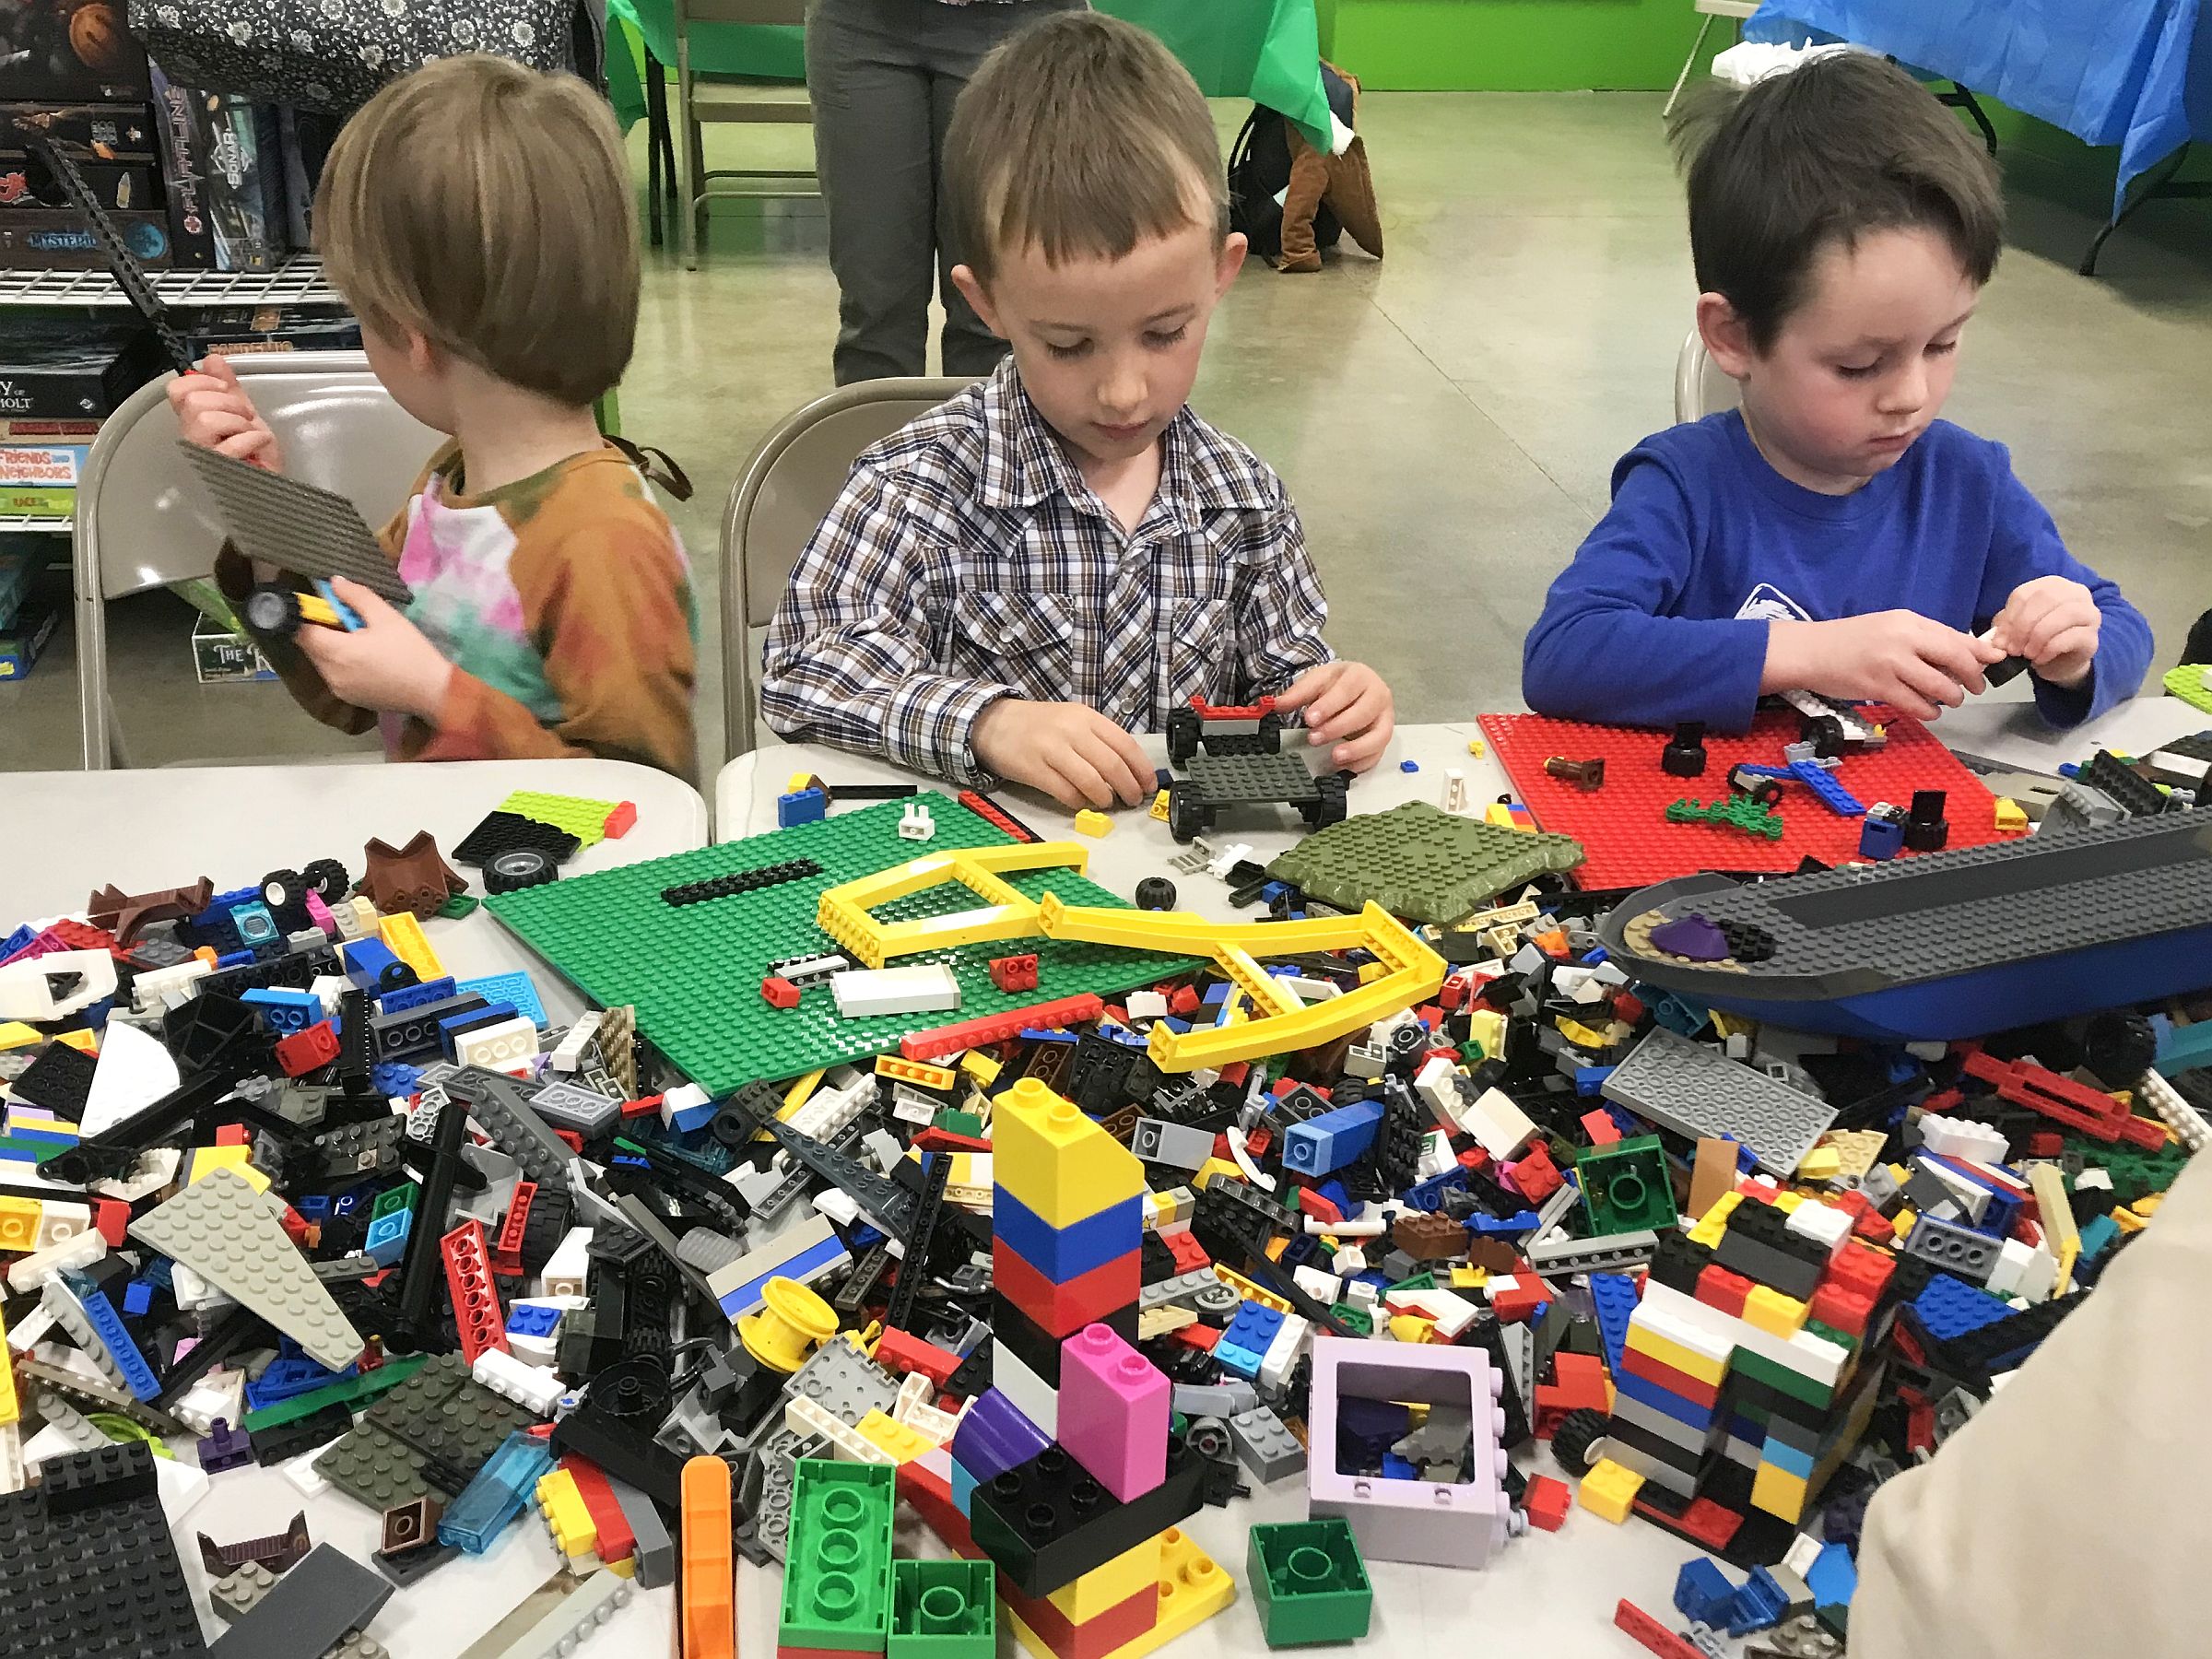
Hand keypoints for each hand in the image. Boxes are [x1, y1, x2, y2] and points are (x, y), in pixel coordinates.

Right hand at [168, 353, 281, 470]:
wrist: (272, 488)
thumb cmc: (256, 457)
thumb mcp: (245, 415)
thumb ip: (229, 388)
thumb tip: (213, 359)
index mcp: (194, 421)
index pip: (176, 390)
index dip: (201, 381)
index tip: (224, 388)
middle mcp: (192, 438)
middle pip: (192, 402)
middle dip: (228, 402)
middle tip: (245, 417)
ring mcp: (202, 457)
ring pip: (205, 419)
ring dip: (239, 422)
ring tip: (251, 433)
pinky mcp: (219, 473)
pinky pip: (231, 445)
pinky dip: (254, 438)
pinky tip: (260, 444)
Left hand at [294, 578, 452, 719]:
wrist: (433, 692)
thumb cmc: (411, 652)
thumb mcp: (387, 617)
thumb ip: (356, 596)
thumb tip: (334, 582)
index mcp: (336, 651)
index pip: (302, 631)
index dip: (310, 616)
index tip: (329, 609)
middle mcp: (330, 673)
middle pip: (310, 647)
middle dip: (322, 632)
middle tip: (350, 623)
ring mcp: (338, 689)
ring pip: (322, 662)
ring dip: (331, 648)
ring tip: (360, 642)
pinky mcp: (349, 699)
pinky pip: (334, 675)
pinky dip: (341, 665)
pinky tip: (366, 662)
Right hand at [971, 699, 1153, 811]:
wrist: (992, 723)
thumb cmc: (1038, 725)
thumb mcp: (1072, 720)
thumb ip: (1098, 740)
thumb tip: (1128, 770)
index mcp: (1086, 717)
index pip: (1126, 744)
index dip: (1142, 769)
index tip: (1149, 785)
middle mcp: (1072, 730)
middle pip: (1112, 765)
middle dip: (1129, 788)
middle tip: (1132, 800)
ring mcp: (1052, 749)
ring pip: (1092, 781)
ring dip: (1105, 799)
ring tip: (1107, 803)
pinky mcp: (1034, 769)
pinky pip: (1066, 793)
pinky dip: (1079, 803)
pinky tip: (1081, 803)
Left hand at [1275, 660, 1394, 771]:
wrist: (1354, 687)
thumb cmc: (1337, 684)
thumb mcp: (1316, 681)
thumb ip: (1297, 694)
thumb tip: (1275, 705)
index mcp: (1360, 676)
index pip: (1347, 690)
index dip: (1329, 706)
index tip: (1310, 718)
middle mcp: (1378, 695)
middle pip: (1364, 713)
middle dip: (1338, 728)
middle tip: (1313, 738)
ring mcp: (1385, 718)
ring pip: (1379, 735)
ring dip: (1357, 749)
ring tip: (1335, 756)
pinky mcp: (1384, 737)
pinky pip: (1379, 753)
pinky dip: (1363, 762)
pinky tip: (1344, 765)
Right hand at [1764, 613, 2003, 722]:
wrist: (1811, 651)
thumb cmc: (1851, 640)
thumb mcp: (1890, 628)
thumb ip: (1924, 639)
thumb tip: (1966, 653)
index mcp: (1909, 621)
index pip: (1956, 637)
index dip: (1981, 653)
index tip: (1994, 662)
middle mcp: (1904, 639)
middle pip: (1956, 659)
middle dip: (1972, 678)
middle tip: (1974, 688)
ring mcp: (1891, 664)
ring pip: (1940, 686)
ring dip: (1952, 697)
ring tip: (1949, 700)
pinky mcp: (1879, 687)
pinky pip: (1917, 704)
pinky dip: (1930, 711)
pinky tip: (1929, 711)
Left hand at [1990, 576, 2099, 688]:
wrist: (2061, 662)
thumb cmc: (2038, 640)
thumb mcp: (2017, 629)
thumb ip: (2005, 628)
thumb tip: (1996, 640)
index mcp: (2052, 585)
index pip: (2025, 594)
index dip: (2009, 617)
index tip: (2000, 639)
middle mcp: (2075, 593)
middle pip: (2045, 599)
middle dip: (2022, 627)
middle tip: (2012, 649)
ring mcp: (2088, 613)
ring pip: (2062, 615)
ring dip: (2037, 637)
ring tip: (2026, 654)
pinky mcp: (2093, 636)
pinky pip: (2071, 637)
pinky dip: (2049, 649)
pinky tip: (2039, 659)